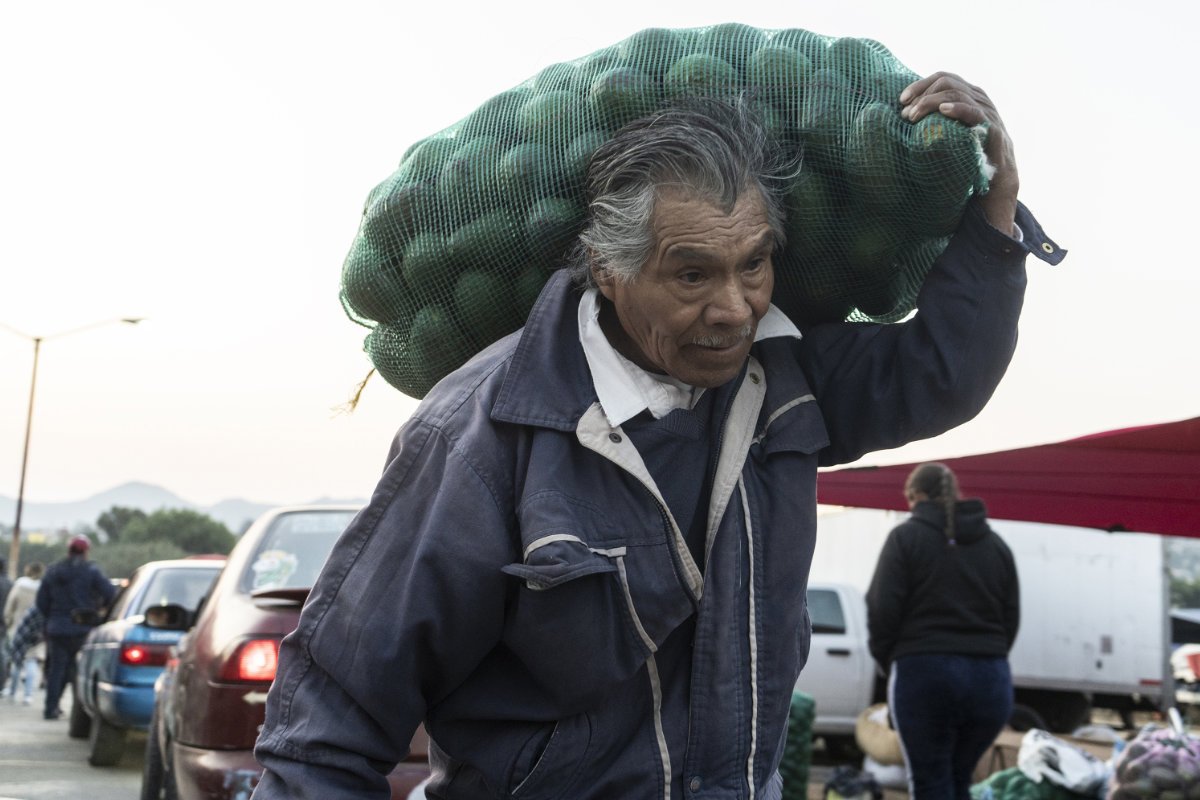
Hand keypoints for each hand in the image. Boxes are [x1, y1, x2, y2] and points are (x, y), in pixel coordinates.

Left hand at [900, 72, 1018, 236]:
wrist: (996, 181)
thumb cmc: (967, 157)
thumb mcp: (949, 133)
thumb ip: (934, 121)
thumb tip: (903, 117)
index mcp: (968, 96)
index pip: (943, 78)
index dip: (920, 85)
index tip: (901, 100)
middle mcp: (979, 99)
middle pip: (947, 81)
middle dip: (922, 95)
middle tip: (906, 114)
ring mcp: (987, 112)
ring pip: (957, 93)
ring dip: (931, 102)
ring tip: (914, 116)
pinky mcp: (992, 128)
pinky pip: (974, 112)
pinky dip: (957, 108)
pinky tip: (943, 111)